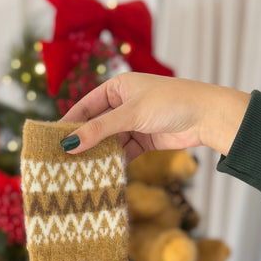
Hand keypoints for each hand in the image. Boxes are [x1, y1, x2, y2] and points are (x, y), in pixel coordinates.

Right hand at [60, 73, 250, 160]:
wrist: (207, 116)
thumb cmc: (171, 102)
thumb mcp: (131, 114)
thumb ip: (99, 130)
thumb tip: (69, 144)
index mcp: (117, 87)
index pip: (86, 106)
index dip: (70, 123)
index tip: (53, 141)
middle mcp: (123, 104)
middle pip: (95, 126)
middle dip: (82, 142)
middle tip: (62, 161)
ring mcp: (133, 123)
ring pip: (108, 141)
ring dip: (97, 155)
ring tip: (78, 171)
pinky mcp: (144, 141)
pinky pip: (122, 152)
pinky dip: (114, 162)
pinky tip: (102, 173)